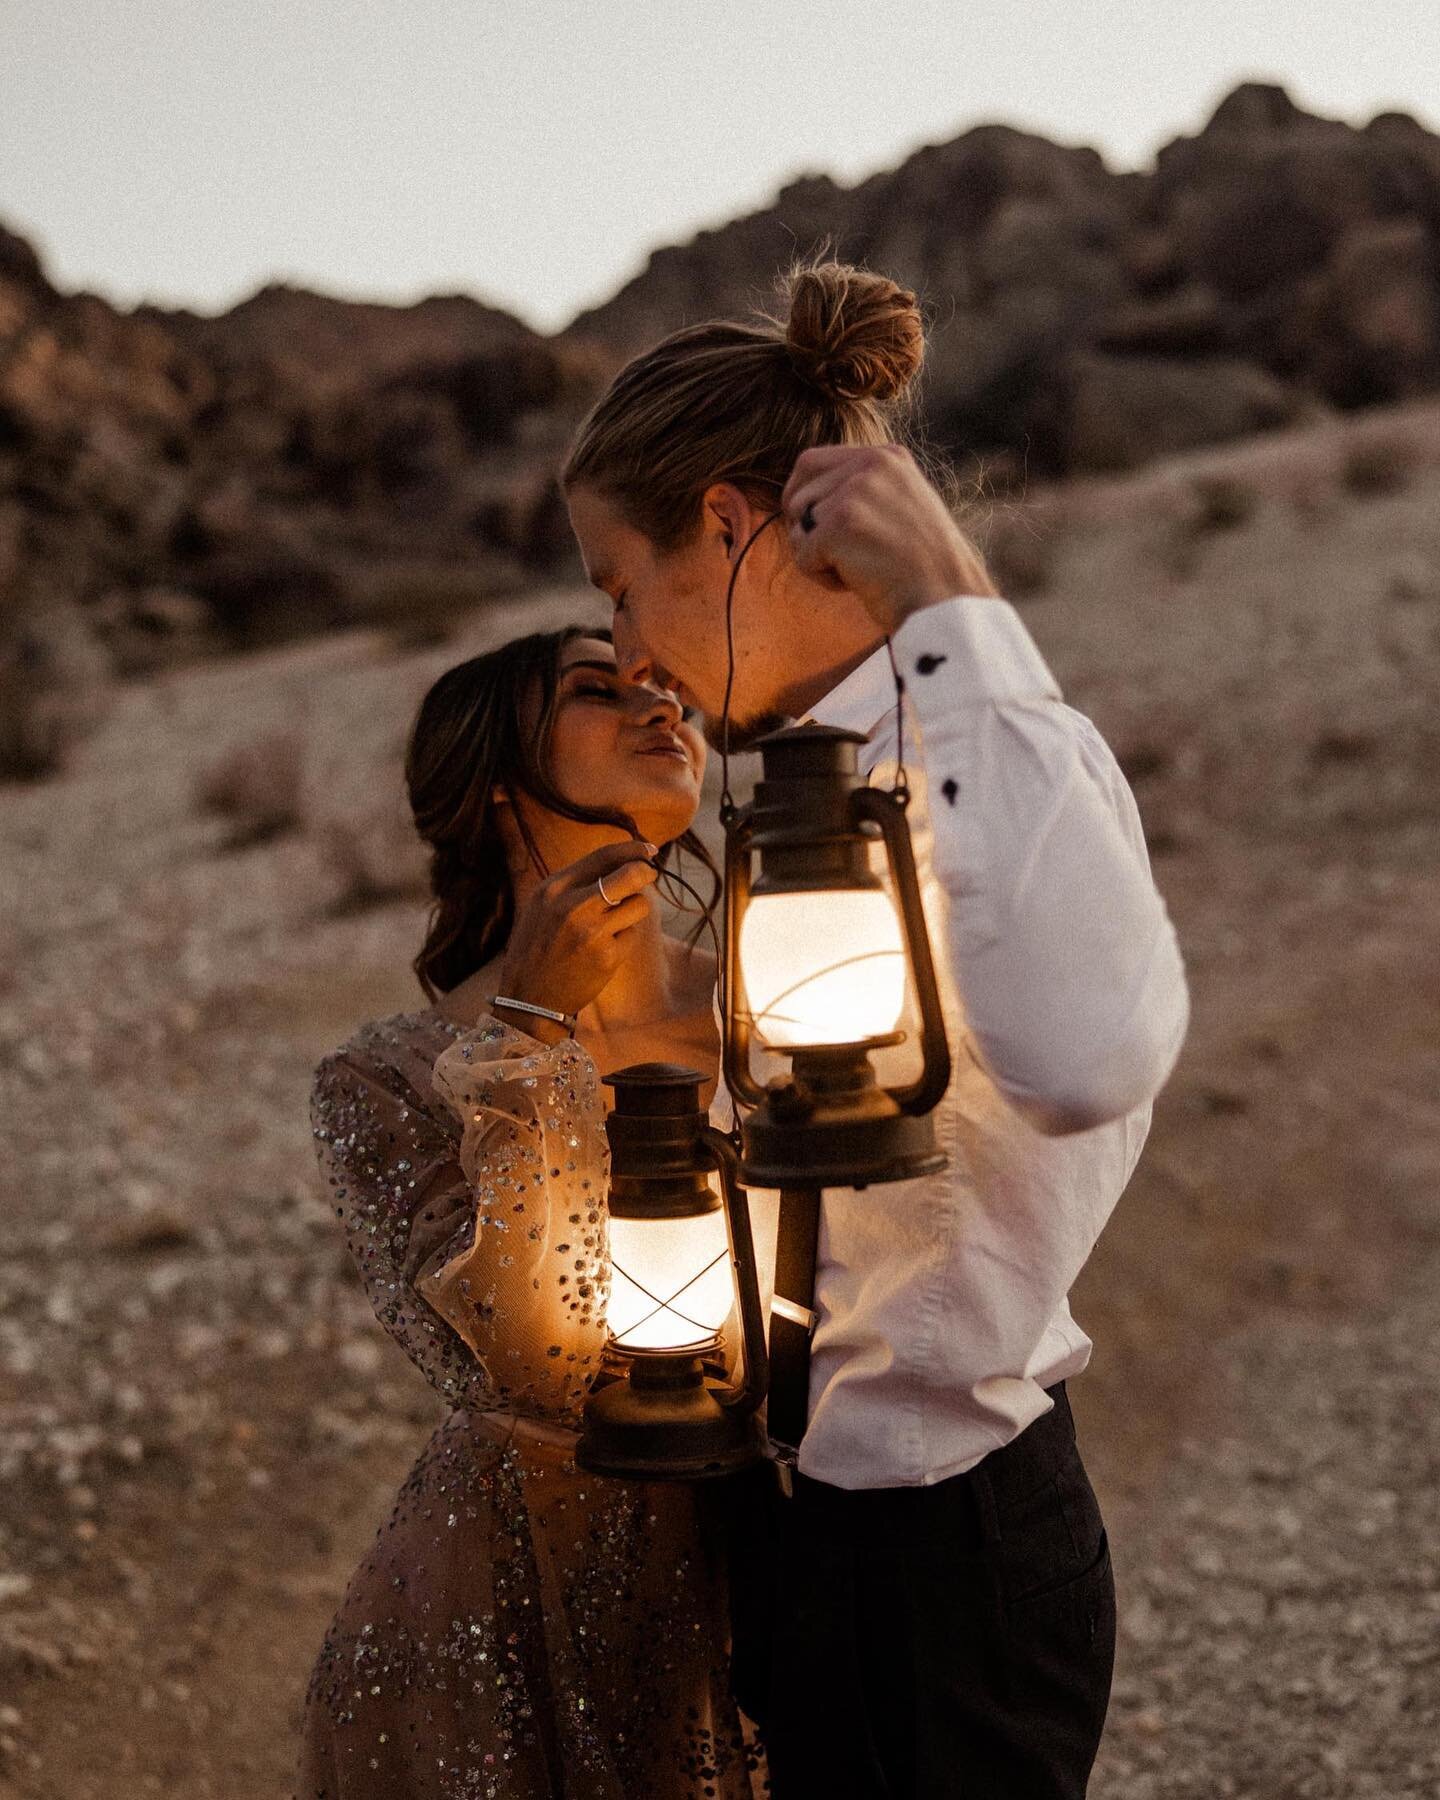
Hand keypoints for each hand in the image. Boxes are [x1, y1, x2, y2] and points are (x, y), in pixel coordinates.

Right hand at [494, 841, 657, 1036]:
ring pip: (639, 905)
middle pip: (631, 875)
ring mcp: (592, 932)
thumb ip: (576, 883)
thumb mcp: (543, 905)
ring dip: (632, 912)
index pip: (604, 855)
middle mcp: (573, 906)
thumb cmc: (538, 947)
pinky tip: (603, 950)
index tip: (649, 850)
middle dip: (646, 872)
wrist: (528, 997)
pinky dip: (624, 939)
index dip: (633, 849)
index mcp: (555, 888)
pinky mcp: (607, 957)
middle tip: (650, 874)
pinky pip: (632, 935)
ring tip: (610, 925)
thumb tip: (623, 862)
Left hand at [781, 443, 995, 631]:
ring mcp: (854, 493)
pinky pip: (802, 555)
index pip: (812, 463)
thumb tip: (808, 500)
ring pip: (798, 526)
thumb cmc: (924, 570)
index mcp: (886, 457)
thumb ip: (864, 493)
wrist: (947, 600)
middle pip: (798, 492)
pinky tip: (857, 583)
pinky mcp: (840, 525)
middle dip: (805, 528)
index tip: (812, 527)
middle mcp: (870, 466)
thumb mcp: (902, 508)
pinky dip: (822, 578)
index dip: (802, 497)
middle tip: (837, 556)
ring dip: (817, 556)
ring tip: (858, 570)